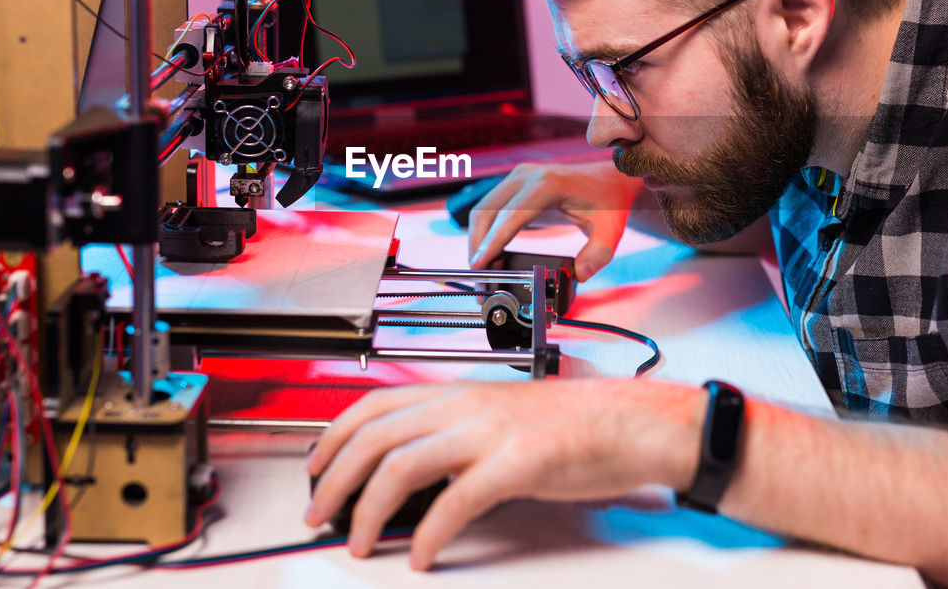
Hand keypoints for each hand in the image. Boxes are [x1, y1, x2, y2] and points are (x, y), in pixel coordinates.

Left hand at [304, 379, 705, 569]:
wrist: (630, 423)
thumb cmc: (574, 424)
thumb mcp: (501, 417)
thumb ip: (456, 434)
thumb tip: (414, 471)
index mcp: (459, 392)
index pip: (375, 404)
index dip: (335, 436)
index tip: (316, 466)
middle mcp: (466, 404)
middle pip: (377, 435)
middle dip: (336, 479)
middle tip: (319, 514)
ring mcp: (490, 430)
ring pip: (403, 463)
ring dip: (370, 507)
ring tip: (360, 541)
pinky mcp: (517, 462)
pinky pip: (457, 499)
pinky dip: (430, 531)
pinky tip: (423, 554)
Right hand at [468, 159, 642, 280]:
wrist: (608, 179)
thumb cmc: (608, 203)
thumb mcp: (610, 231)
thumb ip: (598, 255)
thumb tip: (580, 274)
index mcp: (548, 185)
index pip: (511, 216)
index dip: (493, 241)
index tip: (480, 264)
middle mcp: (528, 176)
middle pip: (488, 212)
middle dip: (478, 246)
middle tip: (478, 277)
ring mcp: (518, 177)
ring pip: (483, 210)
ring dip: (478, 239)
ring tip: (482, 269)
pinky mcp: (514, 184)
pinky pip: (490, 208)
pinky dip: (485, 231)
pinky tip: (489, 253)